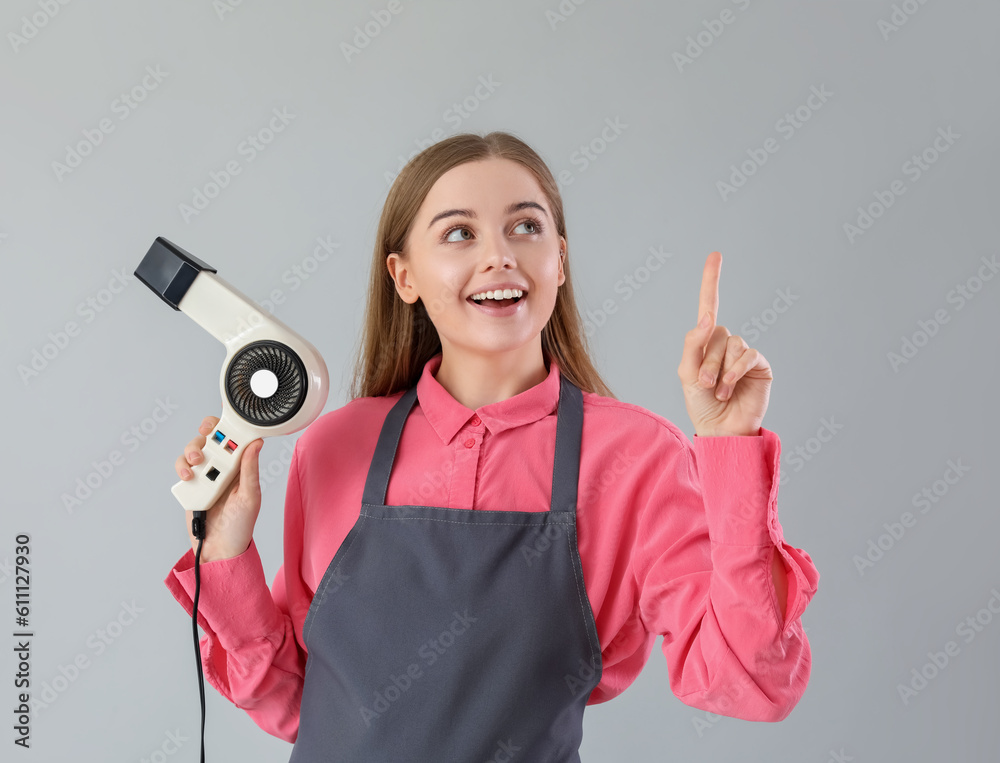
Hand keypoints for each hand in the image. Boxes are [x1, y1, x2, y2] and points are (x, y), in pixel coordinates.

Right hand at [175, 415, 263, 561]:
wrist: (219, 549)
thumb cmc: (240, 525)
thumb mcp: (250, 497)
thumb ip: (250, 471)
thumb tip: (256, 443)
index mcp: (241, 467)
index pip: (235, 438)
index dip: (229, 426)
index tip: (224, 423)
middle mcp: (222, 467)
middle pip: (210, 438)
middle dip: (206, 433)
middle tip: (205, 435)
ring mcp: (205, 476)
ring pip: (193, 451)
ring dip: (192, 451)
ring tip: (196, 463)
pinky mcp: (190, 486)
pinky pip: (182, 469)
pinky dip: (182, 468)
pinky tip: (188, 477)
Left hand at [677, 252, 772, 436]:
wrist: (720, 429)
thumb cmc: (700, 403)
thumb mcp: (686, 373)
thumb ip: (693, 343)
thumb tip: (708, 316)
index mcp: (706, 341)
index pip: (709, 305)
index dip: (711, 280)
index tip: (715, 254)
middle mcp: (726, 343)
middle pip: (716, 332)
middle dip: (707, 360)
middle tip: (702, 384)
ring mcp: (743, 353)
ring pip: (732, 344)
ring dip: (720, 370)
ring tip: (717, 391)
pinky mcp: (759, 364)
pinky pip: (747, 355)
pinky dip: (735, 372)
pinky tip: (729, 389)